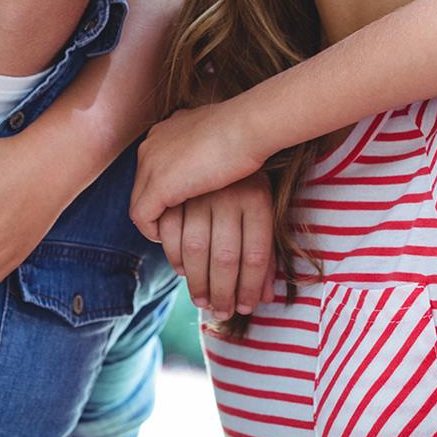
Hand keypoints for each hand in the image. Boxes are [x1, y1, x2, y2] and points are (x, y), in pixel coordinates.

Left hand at [130, 97, 269, 240]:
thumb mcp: (217, 137)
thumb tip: (212, 163)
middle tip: (178, 225)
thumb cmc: (245, 131)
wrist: (248, 127)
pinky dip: (153, 231)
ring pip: (139, 202)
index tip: (184, 205)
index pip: (153, 167)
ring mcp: (151, 164)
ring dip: (156, 221)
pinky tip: (173, 237)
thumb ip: (203, 148)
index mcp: (165, 132)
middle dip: (158, 207)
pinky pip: (142, 217)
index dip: (167, 189)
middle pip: (143, 185)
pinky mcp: (158, 185)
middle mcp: (151, 145)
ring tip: (175, 235)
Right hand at [156, 176, 274, 320]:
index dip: (250, 287)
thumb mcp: (265, 207)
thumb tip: (265, 299)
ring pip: (197, 248)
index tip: (245, 308)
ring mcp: (200, 189)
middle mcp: (229, 194)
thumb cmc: (251, 174)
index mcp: (257, 198)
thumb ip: (264, 255)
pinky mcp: (174, 183)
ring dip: (197, 280)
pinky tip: (182, 269)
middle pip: (226, 257)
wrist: (231, 123)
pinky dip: (174, 254)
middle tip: (220, 312)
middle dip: (223, 292)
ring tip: (202, 299)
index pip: (255, 255)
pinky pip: (170, 229)